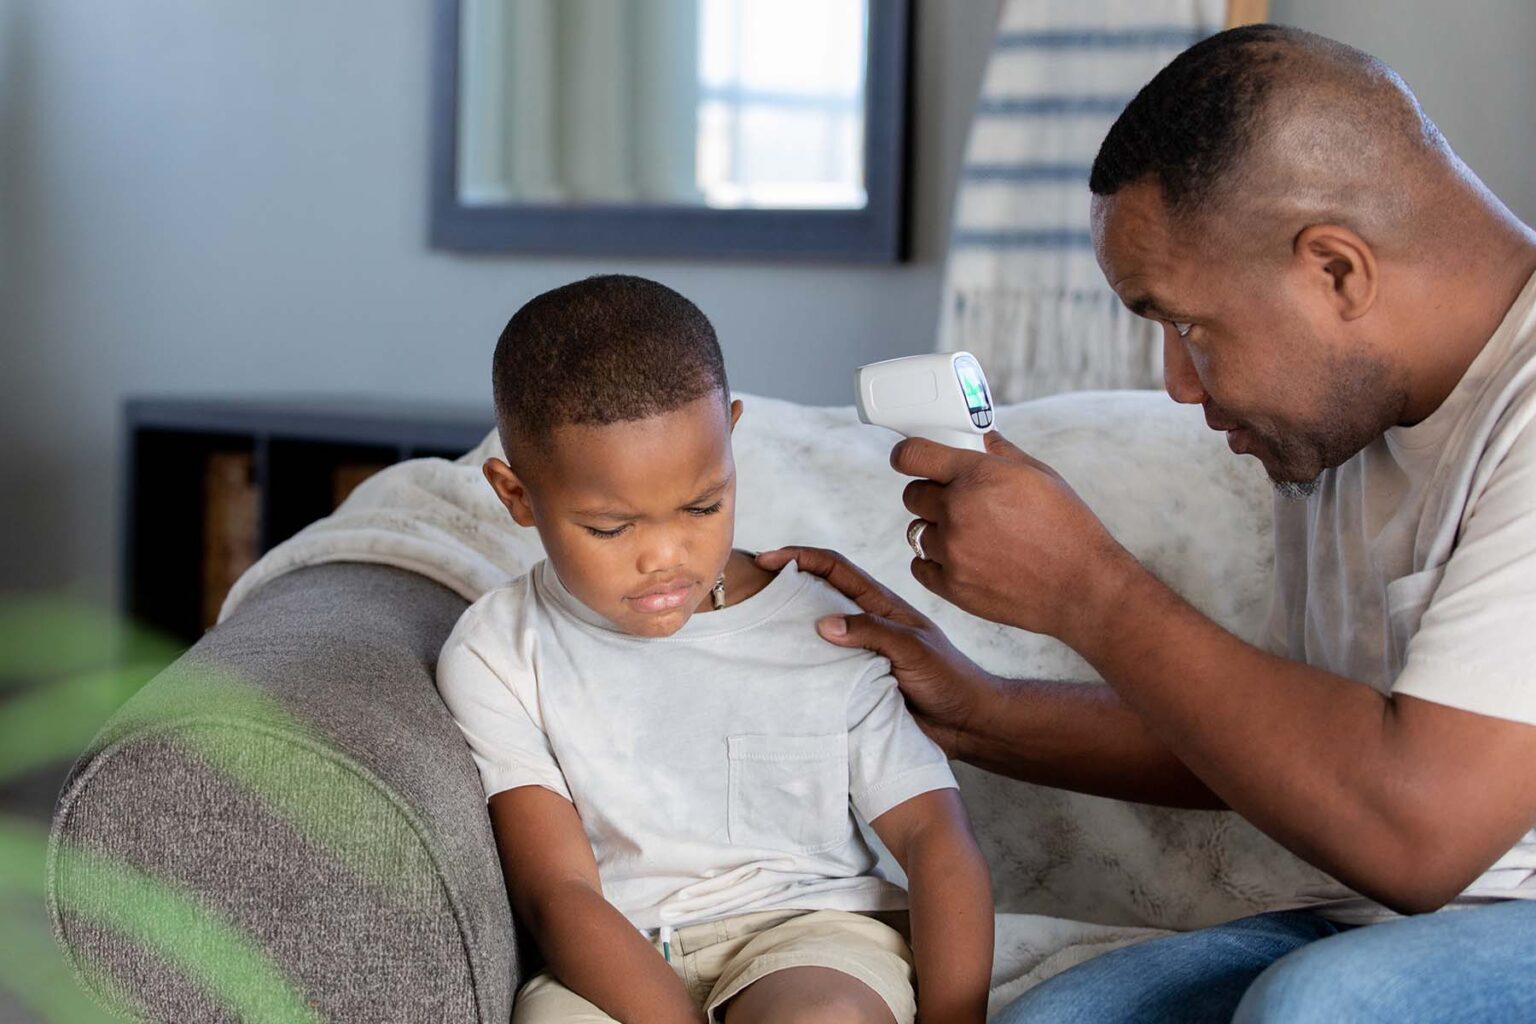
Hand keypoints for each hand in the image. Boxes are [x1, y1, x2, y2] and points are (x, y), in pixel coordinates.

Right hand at [755, 546, 999, 755]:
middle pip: (817, 596)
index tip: (767, 558)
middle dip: (783, 587)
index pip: (835, 569)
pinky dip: (798, 668)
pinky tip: (776, 674)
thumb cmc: (949, 679)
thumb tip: (822, 623)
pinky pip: (820, 671)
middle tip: (746, 590)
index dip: (801, 557)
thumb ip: (871, 632)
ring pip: (815, 635)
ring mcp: (858, 654)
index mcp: (881, 606)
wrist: (968, 724)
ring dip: (787, 629)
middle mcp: (865, 625)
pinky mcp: (855, 685)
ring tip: (752, 632)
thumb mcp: (913, 648)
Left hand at [894, 431, 1137, 643]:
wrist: (1082, 586)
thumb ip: (1002, 453)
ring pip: (917, 531)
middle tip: (956, 502)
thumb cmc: (1068, 528)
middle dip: (930, 494)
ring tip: (971, 536)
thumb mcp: (1040, 475)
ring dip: (937, 530)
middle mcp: (958, 511)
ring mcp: (952, 551)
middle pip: (912, 495)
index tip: (908, 459)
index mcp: (977, 476)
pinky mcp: (952, 586)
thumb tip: (982, 438)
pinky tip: (964, 559)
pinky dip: (936, 562)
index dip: (907, 455)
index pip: (912, 455)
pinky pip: (920, 566)